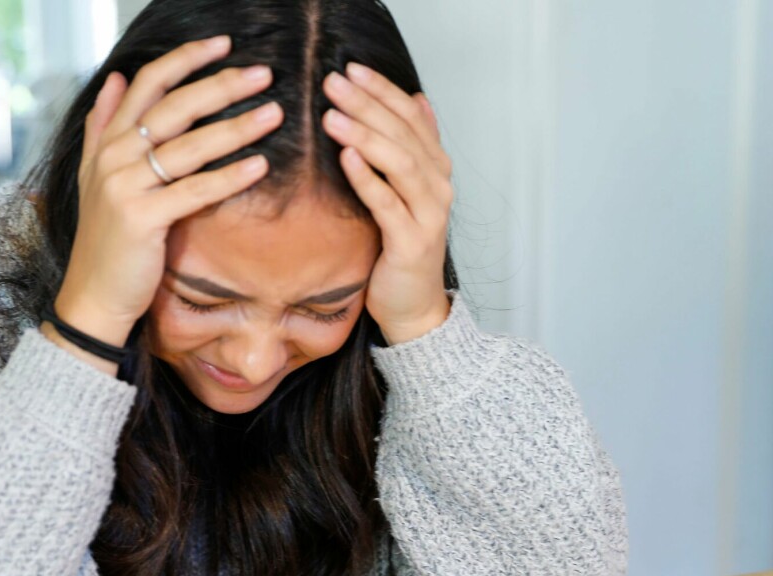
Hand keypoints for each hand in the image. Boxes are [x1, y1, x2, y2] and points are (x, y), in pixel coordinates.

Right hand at [51, 36, 283, 358]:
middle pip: (175, 107)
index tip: (224, 45)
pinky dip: (229, 176)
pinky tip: (259, 165)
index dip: (186, 60)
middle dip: (222, 86)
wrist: (94, 294)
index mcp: (108, 142)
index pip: (149, 84)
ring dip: (236, 127)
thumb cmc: (108, 240)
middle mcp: (114, 157)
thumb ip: (104, 126)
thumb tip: (118, 78)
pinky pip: (195, 190)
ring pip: (189, 146)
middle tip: (264, 73)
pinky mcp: (143, 218)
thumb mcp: (95, 176)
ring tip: (274, 114)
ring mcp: (125, 186)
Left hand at [321, 62, 454, 345]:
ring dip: (365, 136)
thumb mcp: (408, 195)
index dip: (382, 91)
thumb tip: (417, 100)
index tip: (351, 69)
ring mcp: (428, 215)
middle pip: (403, 135)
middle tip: (334, 83)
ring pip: (399, 164)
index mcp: (436, 171)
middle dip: (368, 105)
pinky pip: (387, 204)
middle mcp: (438, 188)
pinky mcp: (411, 242)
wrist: (412, 308)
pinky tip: (347, 157)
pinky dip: (367, 179)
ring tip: (334, 115)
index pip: (410, 118)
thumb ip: (413, 150)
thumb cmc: (401, 252)